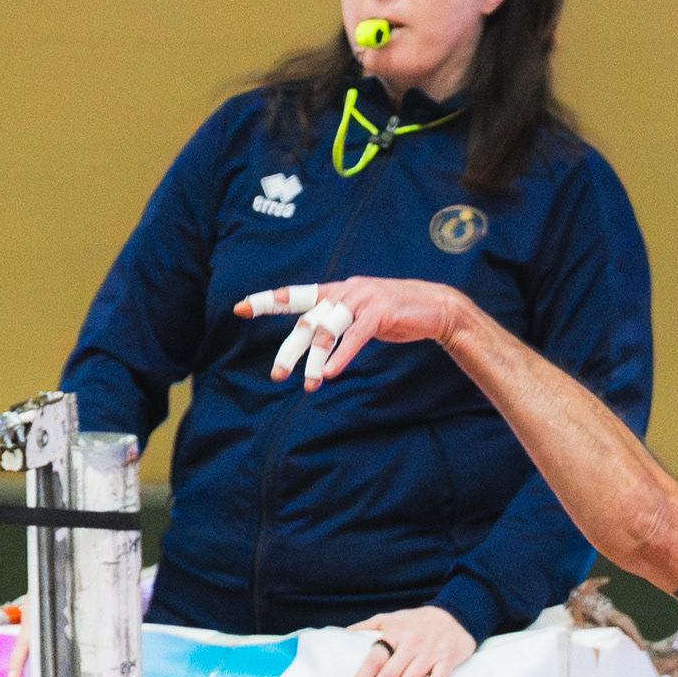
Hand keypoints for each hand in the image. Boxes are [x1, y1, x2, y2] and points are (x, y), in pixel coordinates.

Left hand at [234, 278, 478, 389]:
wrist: (436, 308)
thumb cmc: (395, 314)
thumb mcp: (360, 315)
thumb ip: (336, 322)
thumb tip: (312, 337)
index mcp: (337, 291)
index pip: (296, 295)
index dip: (268, 300)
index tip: (240, 308)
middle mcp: (345, 291)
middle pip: (307, 321)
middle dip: (290, 350)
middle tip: (276, 375)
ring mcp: (363, 300)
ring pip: (328, 331)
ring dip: (315, 360)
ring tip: (307, 385)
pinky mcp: (380, 313)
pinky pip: (354, 337)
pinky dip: (340, 355)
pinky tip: (328, 373)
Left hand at [347, 605, 475, 676]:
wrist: (456, 616)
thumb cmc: (416, 621)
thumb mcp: (392, 618)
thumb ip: (369, 626)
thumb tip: (344, 635)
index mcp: (395, 632)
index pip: (374, 658)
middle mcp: (412, 642)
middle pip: (390, 674)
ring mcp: (431, 652)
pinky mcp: (448, 660)